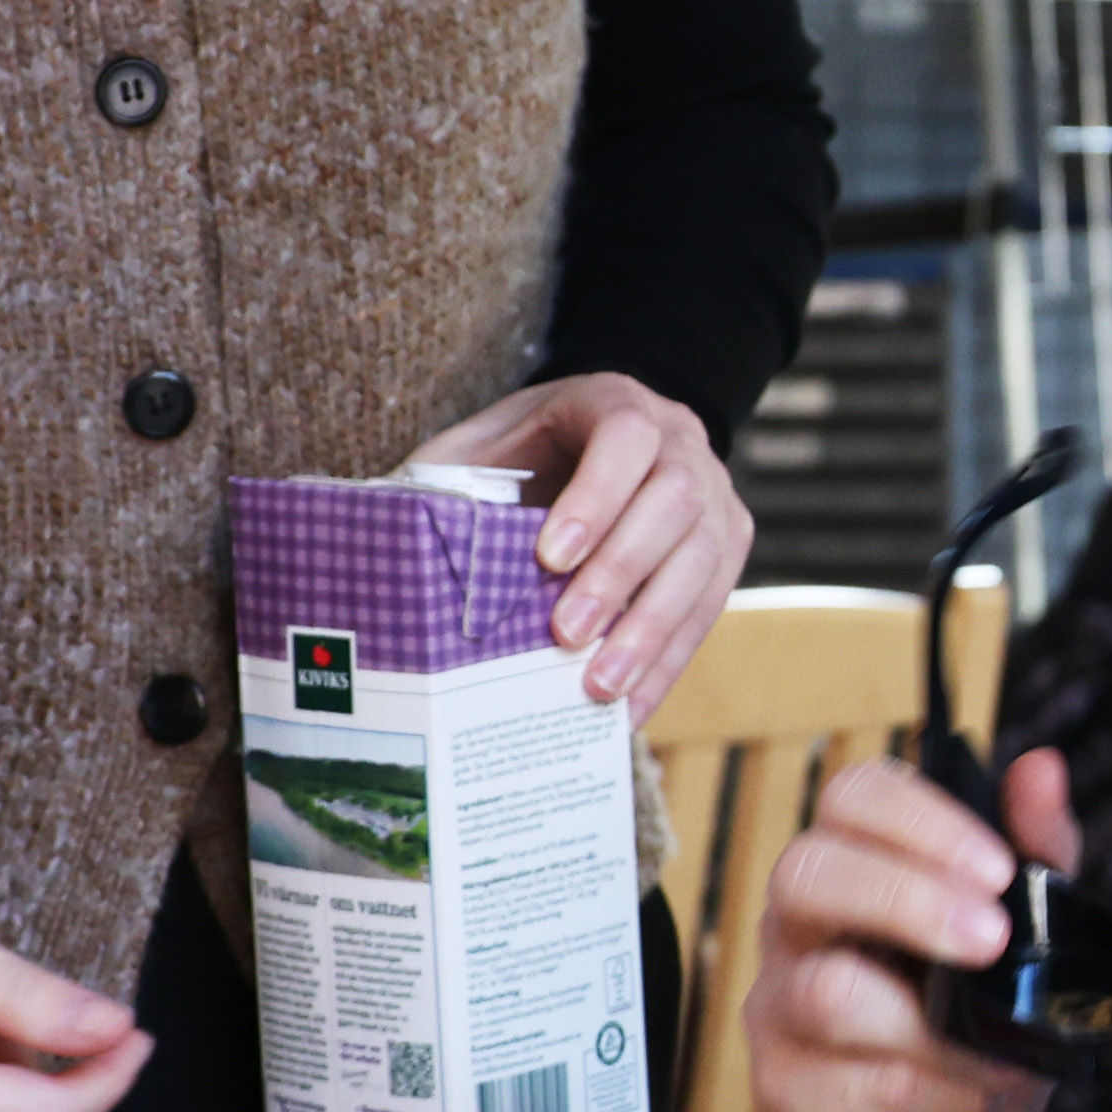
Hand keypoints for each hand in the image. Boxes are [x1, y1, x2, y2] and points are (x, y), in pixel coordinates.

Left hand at [410, 371, 751, 710]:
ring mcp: (716, 495)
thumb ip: (450, 476)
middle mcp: (682, 441)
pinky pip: (708, 609)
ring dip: (651, 631)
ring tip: (600, 688)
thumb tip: (385, 530)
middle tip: (565, 634)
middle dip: (620, 574)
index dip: (595, 497)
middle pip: (674, 504)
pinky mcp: (726, 548)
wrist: (604, 446)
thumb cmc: (529, 453)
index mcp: (617, 402)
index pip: (625, 439)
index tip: (549, 557)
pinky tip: (630, 709)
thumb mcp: (484, 444)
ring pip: (702, 561)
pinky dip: (667, 663)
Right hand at [747, 746, 1086, 1111]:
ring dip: (934, 1025)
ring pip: (828, 991)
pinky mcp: (785, 1095)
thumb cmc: (989, 1027)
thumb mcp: (1035, 934)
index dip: (920, 820)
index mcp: (854, 866)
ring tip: (994, 1049)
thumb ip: (1037, 851)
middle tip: (994, 941)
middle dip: (909, 900)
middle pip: (808, 873)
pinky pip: (857, 1085)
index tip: (998, 868)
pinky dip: (936, 1094)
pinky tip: (967, 1098)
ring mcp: (779, 1011)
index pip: (852, 798)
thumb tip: (1041, 766)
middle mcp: (799, 928)